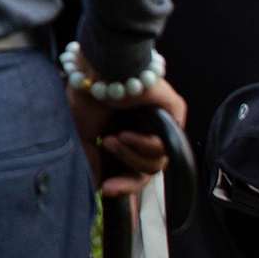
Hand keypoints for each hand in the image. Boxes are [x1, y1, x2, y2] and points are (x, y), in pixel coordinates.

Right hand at [71, 77, 185, 199]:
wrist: (100, 67)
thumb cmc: (88, 91)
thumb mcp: (84, 131)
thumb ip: (92, 158)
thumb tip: (97, 185)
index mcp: (125, 132)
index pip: (131, 168)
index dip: (121, 185)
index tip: (105, 190)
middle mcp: (145, 129)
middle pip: (147, 171)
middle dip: (127, 178)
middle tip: (108, 175)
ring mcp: (161, 122)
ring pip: (157, 163)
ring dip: (132, 156)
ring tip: (113, 140)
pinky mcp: (174, 113)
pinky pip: (167, 146)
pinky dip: (145, 145)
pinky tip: (127, 134)